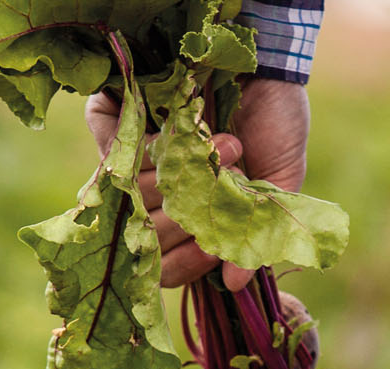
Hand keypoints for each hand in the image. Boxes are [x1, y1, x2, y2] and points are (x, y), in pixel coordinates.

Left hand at [86, 78, 309, 290]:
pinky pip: (111, 149)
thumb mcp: (278, 181)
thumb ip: (256, 233)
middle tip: (229, 181)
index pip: (167, 266)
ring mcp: (137, 159)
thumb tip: (235, 285)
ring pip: (131, 196)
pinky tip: (184, 129)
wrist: (267, 62)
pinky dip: (148, 144)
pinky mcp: (119, 122)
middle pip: (146, 236)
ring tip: (226, 145)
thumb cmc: (275, 121)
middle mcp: (162, 193)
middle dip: (189, 215)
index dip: (186, 263)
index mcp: (197, 215)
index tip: (214, 246)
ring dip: (182, 174)